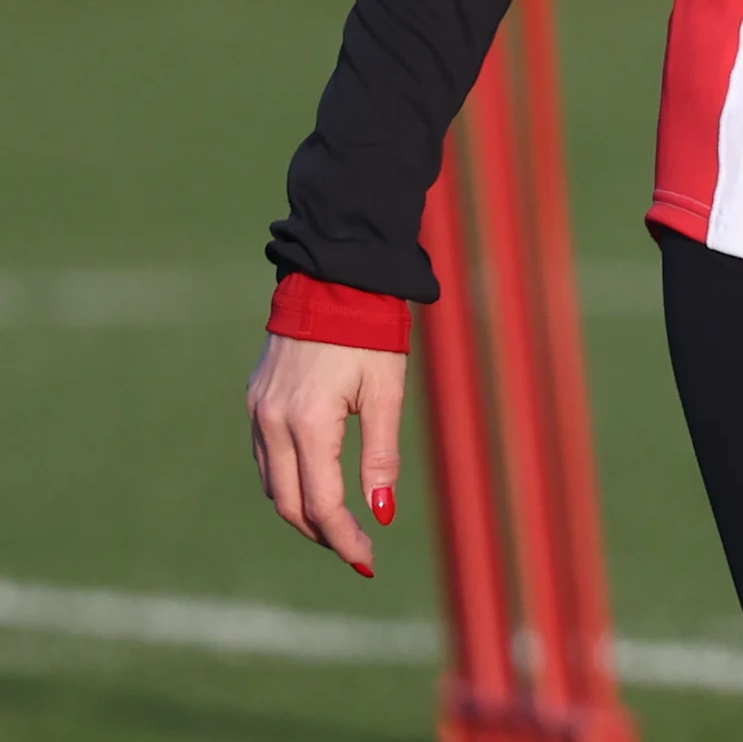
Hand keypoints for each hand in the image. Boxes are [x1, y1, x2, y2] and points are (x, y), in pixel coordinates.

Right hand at [247, 332, 405, 574]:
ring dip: (301, 510)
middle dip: (321, 532)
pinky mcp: (254, 401)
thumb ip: (381, 455)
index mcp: (307, 423)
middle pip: (288, 503)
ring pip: (271, 483)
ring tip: (338, 525)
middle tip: (355, 550)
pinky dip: (286, 480)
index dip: (343, 538)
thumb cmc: (370, 335)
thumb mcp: (386, 394)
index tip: (367, 561)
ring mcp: (257, 412)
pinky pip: (264, 457)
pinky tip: (312, 486)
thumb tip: (382, 512)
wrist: (333, 281)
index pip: (321, 502)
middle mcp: (272, 423)